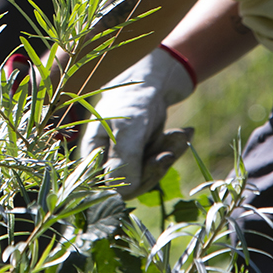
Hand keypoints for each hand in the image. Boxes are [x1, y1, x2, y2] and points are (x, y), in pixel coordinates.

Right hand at [78, 47, 195, 199]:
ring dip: (168, 155)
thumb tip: (122, 195)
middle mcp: (102, 162)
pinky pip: (157, 167)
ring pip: (148, 177)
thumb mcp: (128, 127)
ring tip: (180, 132)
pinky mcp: (137, 159)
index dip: (137, 179)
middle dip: (158, 165)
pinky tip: (182, 133)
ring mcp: (121, 161)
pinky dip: (172, 150)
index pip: (109, 188)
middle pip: (133, 186)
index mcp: (90, 156)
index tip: (161, 158)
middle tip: (173, 143)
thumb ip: (123, 160)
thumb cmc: (132, 97)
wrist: (150, 76)